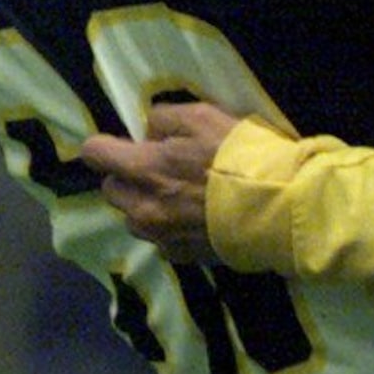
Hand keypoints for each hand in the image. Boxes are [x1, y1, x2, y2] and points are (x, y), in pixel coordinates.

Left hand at [79, 100, 241, 264]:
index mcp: (145, 168)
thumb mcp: (206, 117)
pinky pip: (159, 240)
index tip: (125, 144)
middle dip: (127, 177)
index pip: (94, 153)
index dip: (106, 145)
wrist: (280, 209)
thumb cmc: (243, 158)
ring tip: (177, 197)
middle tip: (159, 169)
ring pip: (133, 218)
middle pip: (111, 190)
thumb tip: (148, 130)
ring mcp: (160, 236)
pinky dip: (169, 228)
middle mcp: (142, 207)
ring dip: (145, 205)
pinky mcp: (181, 256)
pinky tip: (195, 219)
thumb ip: (166, 118)